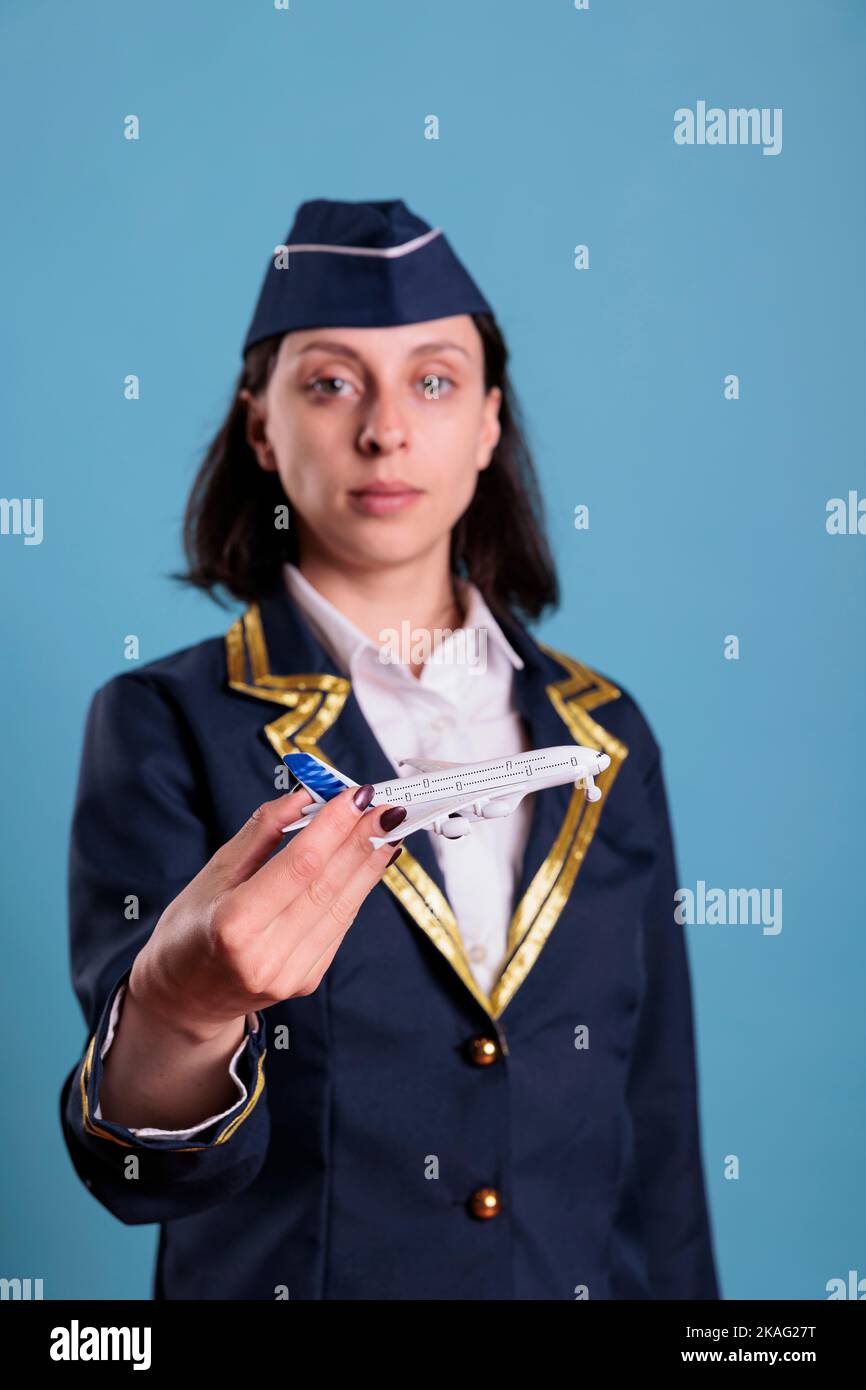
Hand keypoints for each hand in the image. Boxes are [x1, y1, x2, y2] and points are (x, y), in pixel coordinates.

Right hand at [127, 784, 405, 1042]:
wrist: (184, 996)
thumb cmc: (191, 927)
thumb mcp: (215, 871)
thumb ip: (263, 831)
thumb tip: (305, 794)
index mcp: (234, 923)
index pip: (300, 865)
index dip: (334, 827)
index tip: (358, 795)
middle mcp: (266, 955)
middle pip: (328, 885)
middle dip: (363, 840)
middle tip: (389, 805)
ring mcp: (291, 974)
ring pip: (343, 907)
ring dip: (370, 863)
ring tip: (390, 828)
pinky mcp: (307, 981)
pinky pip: (339, 925)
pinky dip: (357, 889)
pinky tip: (370, 863)